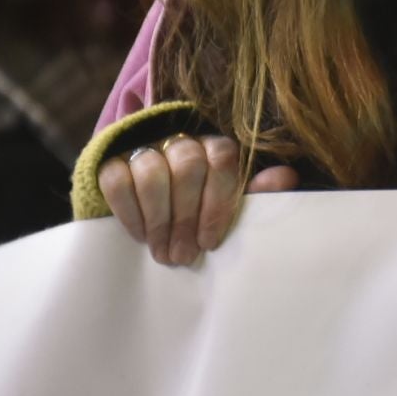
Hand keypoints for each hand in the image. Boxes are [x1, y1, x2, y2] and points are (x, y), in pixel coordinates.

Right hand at [98, 135, 299, 264]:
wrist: (150, 204)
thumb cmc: (201, 205)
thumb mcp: (229, 199)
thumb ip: (256, 191)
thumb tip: (285, 178)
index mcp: (215, 145)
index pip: (222, 159)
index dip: (217, 202)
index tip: (210, 241)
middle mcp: (182, 140)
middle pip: (187, 166)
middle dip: (186, 217)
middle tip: (184, 255)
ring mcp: (145, 147)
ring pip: (151, 171)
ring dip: (159, 218)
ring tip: (164, 252)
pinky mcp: (111, 162)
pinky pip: (116, 181)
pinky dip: (130, 212)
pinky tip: (141, 236)